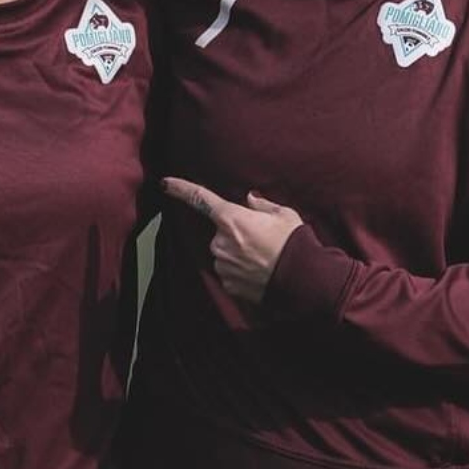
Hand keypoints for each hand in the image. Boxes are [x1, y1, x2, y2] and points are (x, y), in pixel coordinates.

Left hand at [162, 178, 303, 310]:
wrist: (302, 280)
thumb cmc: (294, 243)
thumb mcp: (284, 215)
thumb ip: (262, 205)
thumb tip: (250, 200)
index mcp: (232, 219)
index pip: (200, 199)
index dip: (181, 189)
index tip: (165, 184)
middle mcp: (221, 242)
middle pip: (220, 233)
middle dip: (235, 234)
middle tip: (261, 240)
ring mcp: (222, 265)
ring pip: (224, 254)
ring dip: (238, 254)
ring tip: (263, 258)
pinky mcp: (228, 284)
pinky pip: (229, 273)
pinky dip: (241, 271)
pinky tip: (259, 273)